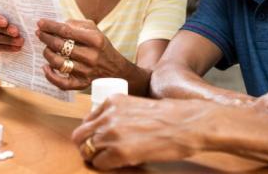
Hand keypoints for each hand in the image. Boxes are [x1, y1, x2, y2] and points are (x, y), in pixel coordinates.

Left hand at [36, 19, 124, 89]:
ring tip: (46, 48)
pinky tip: (46, 67)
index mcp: (95, 40)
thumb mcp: (96, 30)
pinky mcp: (82, 83)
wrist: (116, 69)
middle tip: (39, 33)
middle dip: (46, 38)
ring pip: (58, 62)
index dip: (51, 26)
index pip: (67, 31)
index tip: (40, 23)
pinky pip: (61, 83)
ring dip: (47, 54)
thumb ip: (77, 25)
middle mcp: (91, 56)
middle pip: (60, 46)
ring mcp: (86, 71)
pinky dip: (50, 76)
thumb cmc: (102, 47)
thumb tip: (58, 25)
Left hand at [71, 95, 210, 169]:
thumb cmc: (170, 115)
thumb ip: (120, 113)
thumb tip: (109, 128)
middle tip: (99, 152)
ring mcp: (112, 133)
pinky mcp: (119, 152)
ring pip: (86, 150)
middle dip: (87, 145)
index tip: (98, 138)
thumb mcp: (138, 105)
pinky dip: (106, 166)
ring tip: (112, 158)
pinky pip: (99, 163)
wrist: (187, 124)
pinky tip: (119, 163)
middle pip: (80, 136)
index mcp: (113, 101)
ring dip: (97, 157)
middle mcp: (108, 115)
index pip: (87, 120)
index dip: (91, 132)